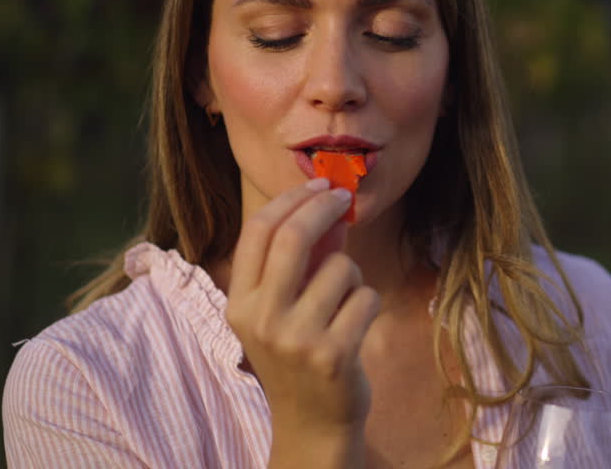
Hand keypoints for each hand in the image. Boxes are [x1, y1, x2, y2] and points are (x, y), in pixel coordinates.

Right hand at [225, 178, 380, 467]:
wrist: (312, 425)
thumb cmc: (300, 355)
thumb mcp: (285, 308)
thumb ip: (303, 259)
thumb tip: (329, 203)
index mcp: (241, 303)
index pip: (258, 231)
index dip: (292, 198)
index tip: (319, 184)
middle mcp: (262, 319)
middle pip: (294, 237)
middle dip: (324, 207)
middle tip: (344, 198)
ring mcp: (296, 338)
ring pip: (342, 268)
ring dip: (353, 276)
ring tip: (344, 306)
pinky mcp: (333, 354)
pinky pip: (366, 297)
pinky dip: (369, 303)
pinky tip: (356, 328)